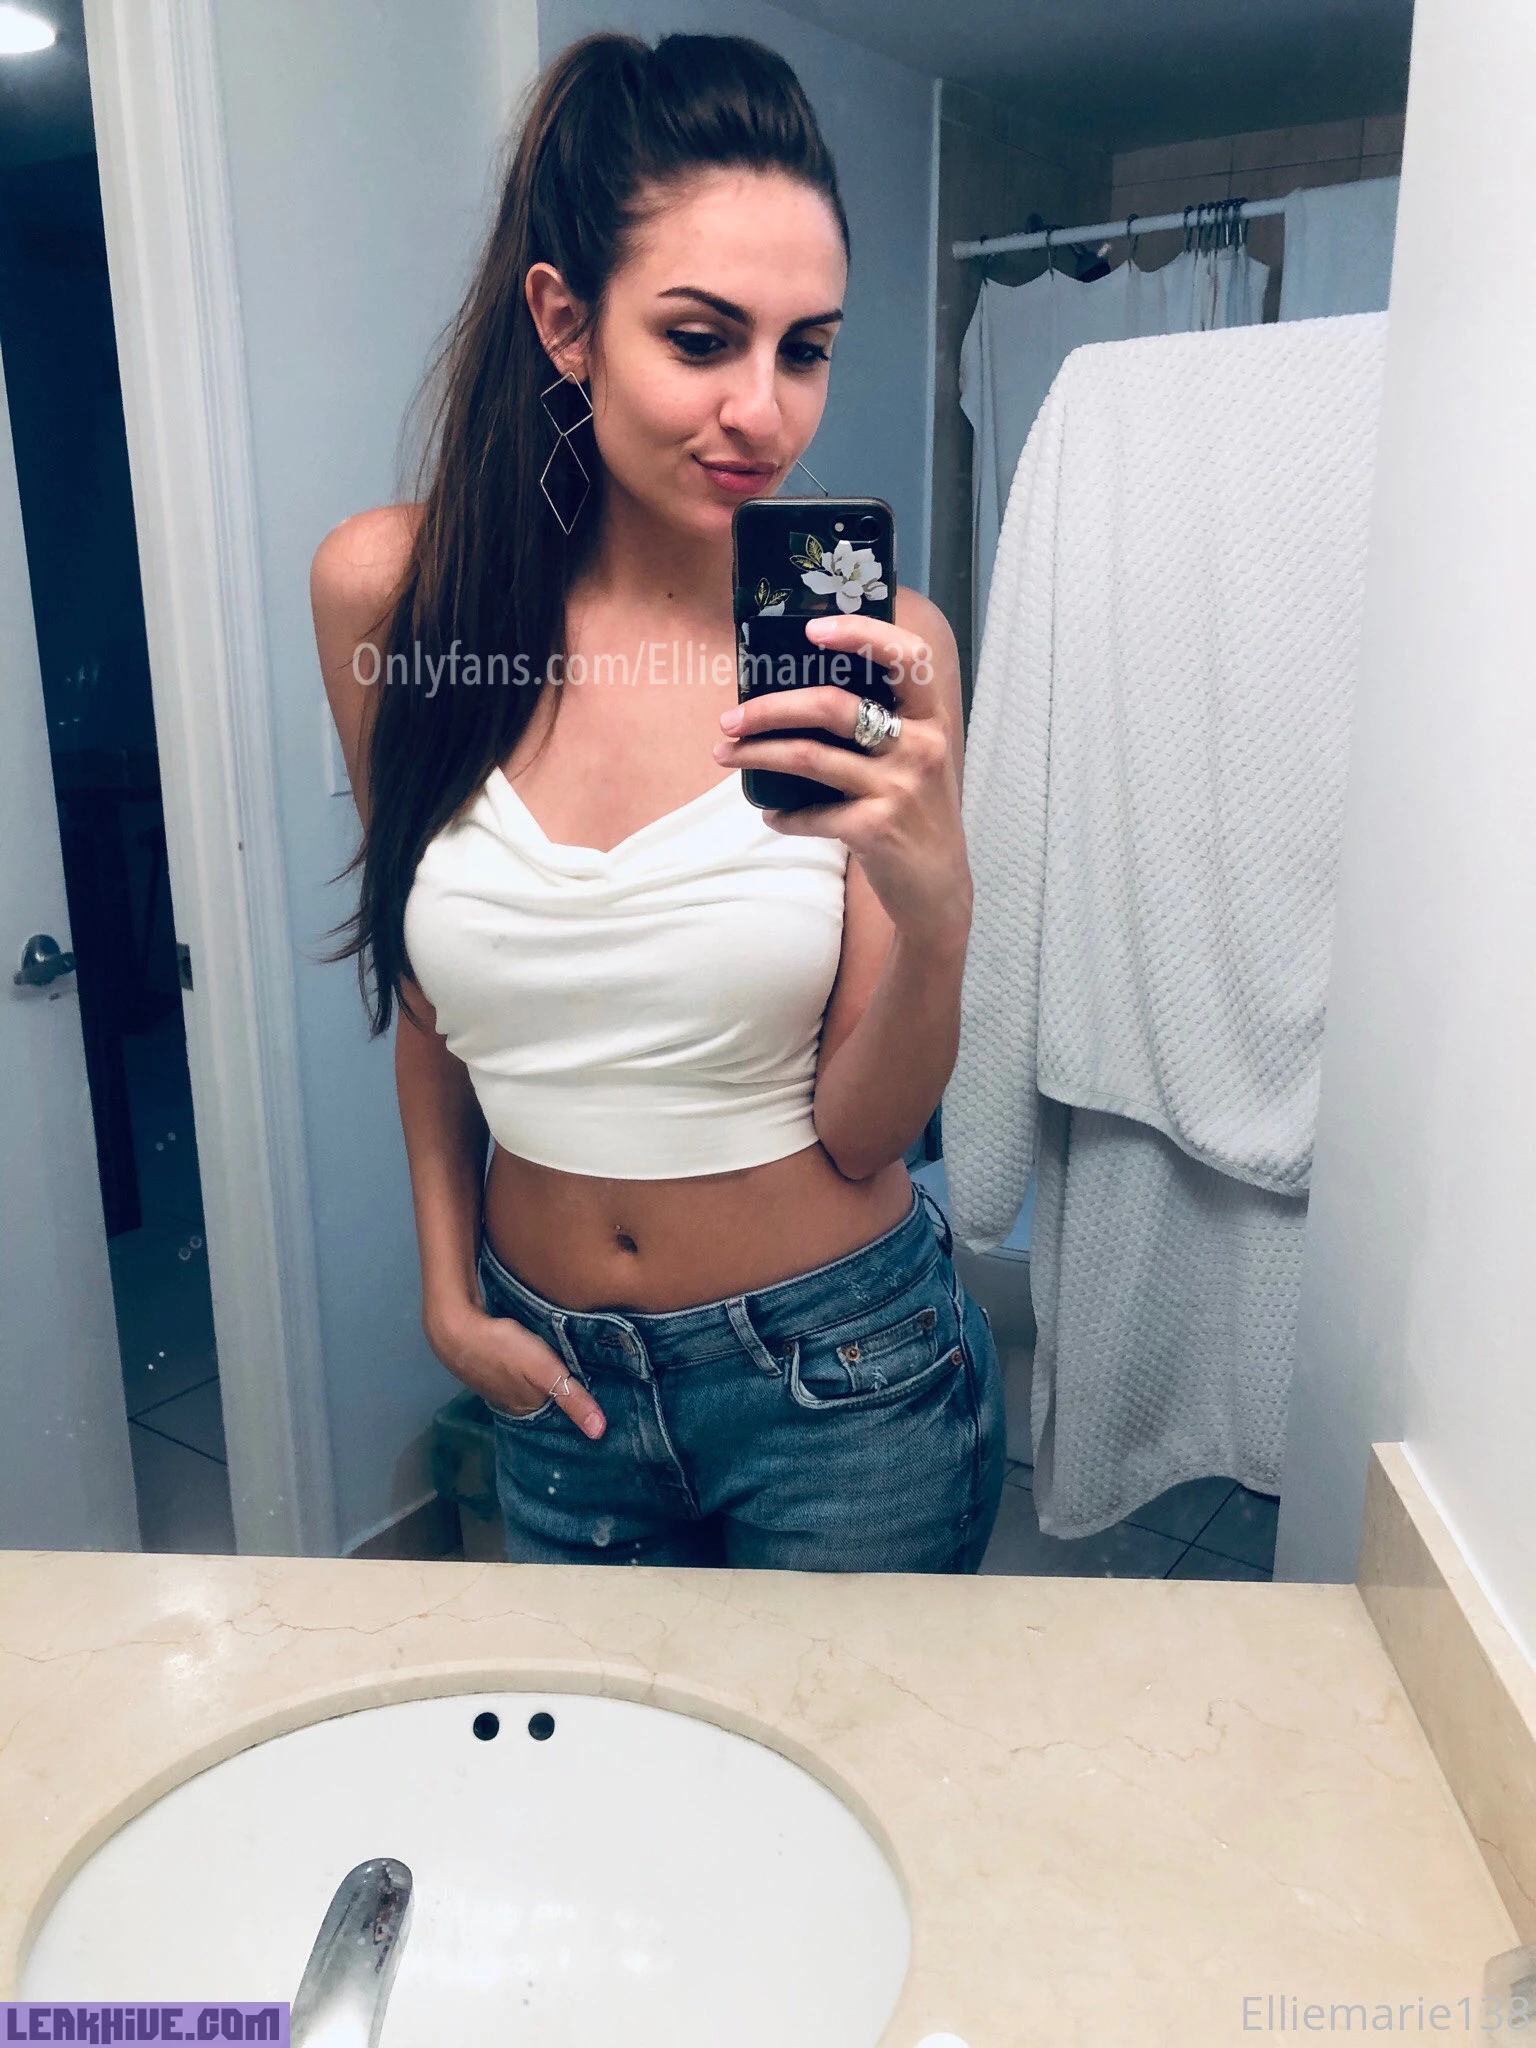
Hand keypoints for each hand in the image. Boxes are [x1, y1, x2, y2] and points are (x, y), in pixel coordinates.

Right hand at [427, 1297, 606, 1438]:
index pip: (559, 1413)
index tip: (602, 1399)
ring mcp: (495, 1384)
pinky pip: (516, 1371)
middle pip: (544, 1399)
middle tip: (595, 1379)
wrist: (454, 1328)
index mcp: (525, 1408)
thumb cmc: (503, 1349)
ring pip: (530, 1384)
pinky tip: (534, 1356)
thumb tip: (600, 1433)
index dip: (578, 1405)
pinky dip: (527, 1367)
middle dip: (563, 1392)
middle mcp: (510, 1402)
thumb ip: (572, 1397)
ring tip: (570, 1368)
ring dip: (544, 1379)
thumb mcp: (545, 1372)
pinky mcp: (488, 1365)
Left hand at [713, 611, 971, 952]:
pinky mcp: (875, 828)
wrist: (938, 889)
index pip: (907, 656)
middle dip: (769, 708)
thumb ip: (884, 724)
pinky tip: (771, 816)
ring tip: (724, 753)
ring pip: (810, 756)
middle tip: (730, 718)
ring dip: (757, 753)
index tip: (811, 629)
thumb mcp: (916, 759)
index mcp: (931, 718)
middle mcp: (920, 745)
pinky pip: (811, 814)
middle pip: (833, 706)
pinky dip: (783, 816)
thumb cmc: (917, 814)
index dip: (861, 633)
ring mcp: (898, 787)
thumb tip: (802, 693)